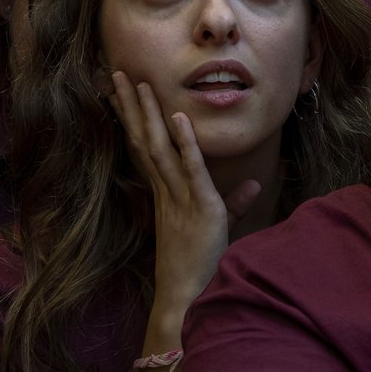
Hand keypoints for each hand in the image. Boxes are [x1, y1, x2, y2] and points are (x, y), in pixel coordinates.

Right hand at [109, 71, 260, 313]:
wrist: (190, 297)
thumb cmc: (202, 265)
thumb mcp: (219, 227)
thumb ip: (233, 204)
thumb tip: (253, 187)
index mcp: (166, 194)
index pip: (147, 148)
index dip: (135, 119)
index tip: (122, 93)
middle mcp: (166, 191)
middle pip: (144, 139)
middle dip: (132, 105)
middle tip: (117, 73)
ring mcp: (179, 197)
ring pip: (159, 147)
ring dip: (150, 113)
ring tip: (140, 83)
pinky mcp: (199, 205)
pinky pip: (190, 168)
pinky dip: (185, 141)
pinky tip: (177, 116)